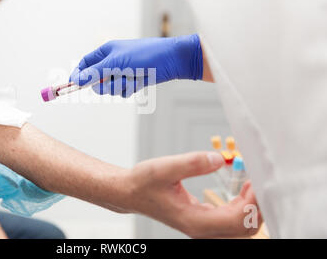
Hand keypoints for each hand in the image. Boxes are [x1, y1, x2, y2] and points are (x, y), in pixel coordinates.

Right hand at [69, 34, 202, 97]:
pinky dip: (129, 88)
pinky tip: (140, 81)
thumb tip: (77, 80)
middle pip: (96, 80)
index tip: (74, 85)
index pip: (85, 63)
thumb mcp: (117, 62)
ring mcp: (123, 72)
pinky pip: (122, 91)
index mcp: (106, 51)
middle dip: (104, 84)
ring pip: (110, 88)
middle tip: (111, 80)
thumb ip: (95, 72)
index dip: (79, 74)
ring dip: (119, 86)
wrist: (171, 60)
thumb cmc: (144, 55)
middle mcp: (113, 61)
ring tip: (132, 77)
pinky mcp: (132, 81)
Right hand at [124, 152, 260, 237]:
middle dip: (258, 205)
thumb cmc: (143, 183)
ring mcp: (204, 227)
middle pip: (245, 228)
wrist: (130, 192)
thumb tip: (220, 159)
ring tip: (252, 180)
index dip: (253, 201)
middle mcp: (202, 229)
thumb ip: (192, 163)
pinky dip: (243, 205)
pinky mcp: (204, 220)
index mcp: (194, 221)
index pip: (237, 220)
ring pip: (241, 226)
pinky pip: (233, 219)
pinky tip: (243, 187)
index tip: (255, 178)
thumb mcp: (164, 168)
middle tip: (259, 177)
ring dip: (252, 206)